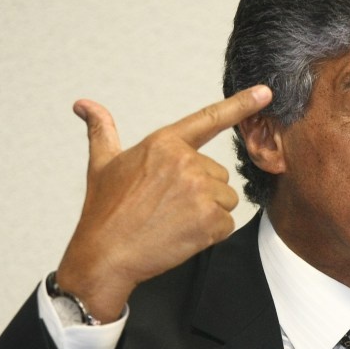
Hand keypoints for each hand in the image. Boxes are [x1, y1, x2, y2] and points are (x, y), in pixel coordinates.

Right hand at [56, 86, 271, 322]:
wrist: (105, 256)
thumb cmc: (105, 212)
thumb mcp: (102, 165)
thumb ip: (102, 131)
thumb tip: (84, 104)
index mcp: (164, 144)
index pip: (209, 119)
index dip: (241, 104)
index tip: (265, 92)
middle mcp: (185, 162)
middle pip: (218, 175)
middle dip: (201, 193)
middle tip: (168, 207)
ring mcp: (200, 191)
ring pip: (226, 199)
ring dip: (207, 214)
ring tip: (173, 221)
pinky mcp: (210, 220)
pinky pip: (226, 224)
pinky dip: (210, 234)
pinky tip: (182, 236)